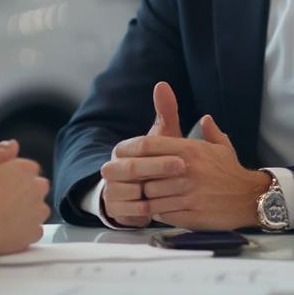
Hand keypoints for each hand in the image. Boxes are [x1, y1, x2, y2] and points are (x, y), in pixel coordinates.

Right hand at [0, 139, 50, 254]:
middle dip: (23, 191)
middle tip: (0, 198)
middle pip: (36, 186)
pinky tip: (7, 228)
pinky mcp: (34, 233)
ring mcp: (38, 211)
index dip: (12, 175)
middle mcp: (36, 188)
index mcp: (24, 168)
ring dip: (26, 209)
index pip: (28, 167)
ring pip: (37, 207)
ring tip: (3, 215)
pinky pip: (34, 228)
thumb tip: (13, 144)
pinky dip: (24, 229)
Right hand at [101, 81, 182, 226]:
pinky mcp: (115, 208)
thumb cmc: (153, 162)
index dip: (159, 153)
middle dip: (158, 169)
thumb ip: (164, 112)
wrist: (136, 193)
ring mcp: (111, 188)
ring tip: (177, 192)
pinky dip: (147, 209)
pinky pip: (130, 209)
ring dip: (153, 192)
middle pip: (132, 168)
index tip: (182, 157)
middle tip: (182, 169)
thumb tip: (163, 84)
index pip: (138, 146)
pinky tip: (165, 207)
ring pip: (130, 190)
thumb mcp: (160, 138)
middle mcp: (111, 167)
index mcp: (122, 149)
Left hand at [103, 106, 269, 229]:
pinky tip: (155, 208)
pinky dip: (156, 211)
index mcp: (189, 151)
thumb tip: (205, 118)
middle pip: (145, 173)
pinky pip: (163, 214)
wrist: (252, 198)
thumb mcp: (220, 147)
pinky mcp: (192, 215)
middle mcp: (186, 171)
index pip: (149, 145)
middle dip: (132, 177)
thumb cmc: (231, 172)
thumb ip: (209, 130)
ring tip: (138, 195)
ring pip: (151, 196)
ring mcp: (189, 195)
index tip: (119, 152)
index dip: (129, 149)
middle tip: (120, 178)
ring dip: (143, 196)